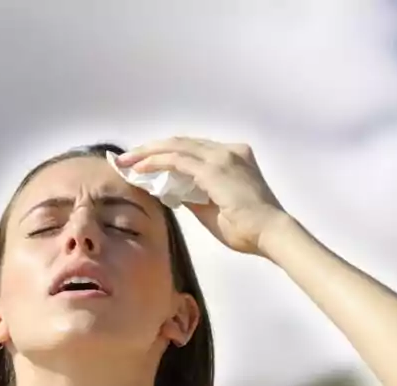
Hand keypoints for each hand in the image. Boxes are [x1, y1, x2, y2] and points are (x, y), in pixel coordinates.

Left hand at [116, 137, 290, 256]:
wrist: (270, 233)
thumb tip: (173, 191)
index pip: (193, 149)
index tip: (145, 161)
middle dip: (150, 148)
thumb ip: (195, 196)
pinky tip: (139, 169)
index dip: (167, 153)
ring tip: (126, 162)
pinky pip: (176, 160)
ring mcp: (222, 157)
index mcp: (234, 157)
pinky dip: (155, 162)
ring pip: (176, 146)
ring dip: (147, 153)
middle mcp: (229, 151)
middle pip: (181, 142)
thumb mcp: (215, 209)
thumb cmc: (248, 228)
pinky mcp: (213, 169)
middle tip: (127, 158)